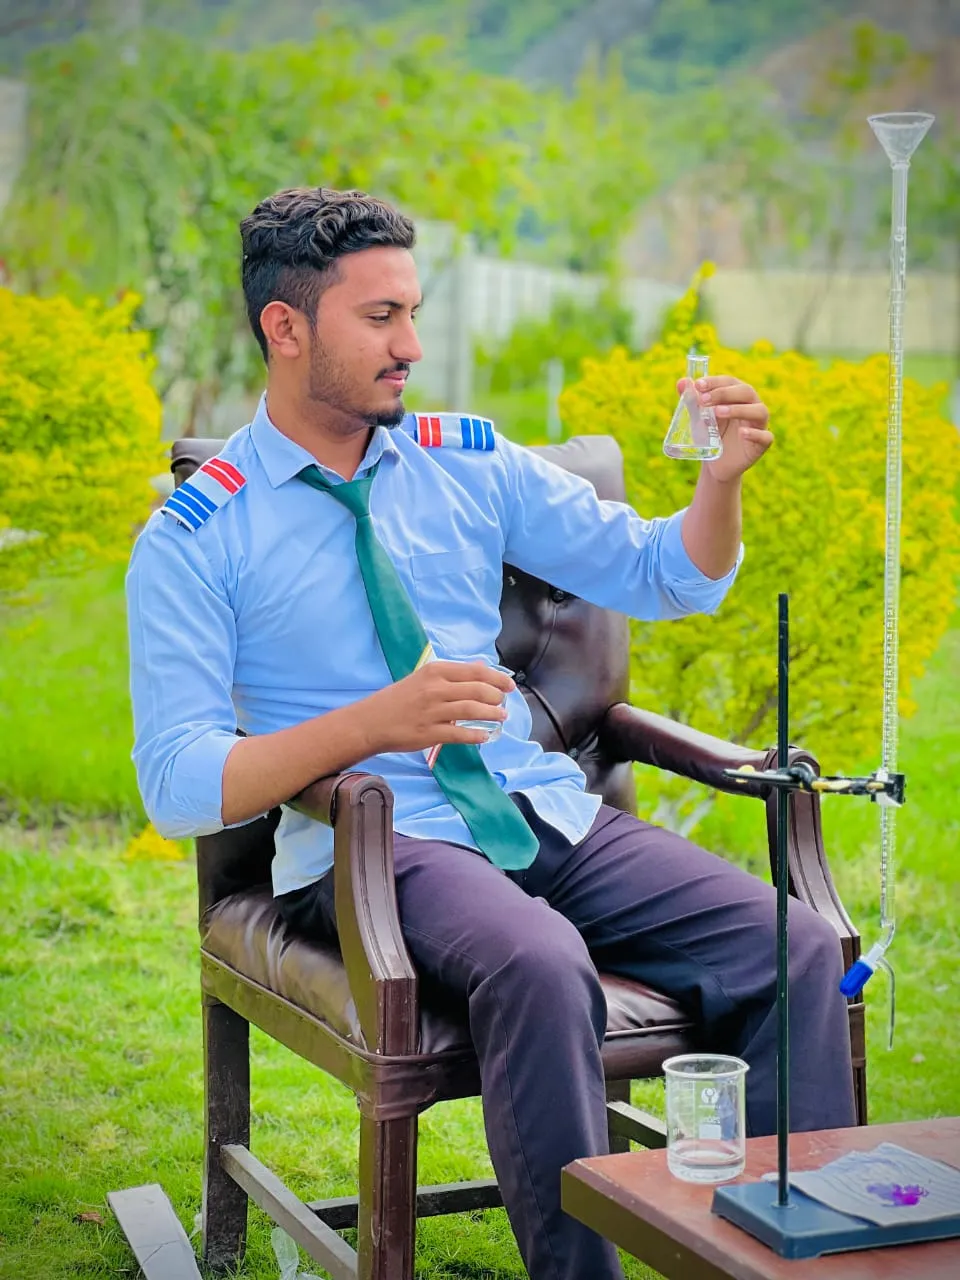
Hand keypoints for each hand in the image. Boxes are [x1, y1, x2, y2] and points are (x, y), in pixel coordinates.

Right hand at [359, 660, 513, 754]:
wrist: (371, 721)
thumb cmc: (398, 698)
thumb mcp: (423, 678)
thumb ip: (451, 675)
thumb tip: (480, 669)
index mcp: (435, 671)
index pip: (475, 671)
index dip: (497, 678)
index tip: (509, 685)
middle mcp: (435, 688)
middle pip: (477, 690)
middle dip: (497, 697)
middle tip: (504, 704)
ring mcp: (433, 711)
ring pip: (472, 710)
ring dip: (492, 715)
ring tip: (501, 717)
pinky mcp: (429, 733)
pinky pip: (460, 734)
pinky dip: (476, 735)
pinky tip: (485, 736)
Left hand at [678, 375, 772, 482]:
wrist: (715, 465)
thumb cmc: (710, 435)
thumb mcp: (699, 418)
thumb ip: (692, 401)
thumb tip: (681, 382)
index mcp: (738, 395)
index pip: (730, 381)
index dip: (715, 382)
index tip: (698, 385)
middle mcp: (752, 406)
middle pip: (746, 391)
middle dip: (724, 393)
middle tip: (703, 400)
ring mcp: (759, 425)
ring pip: (759, 411)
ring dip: (739, 409)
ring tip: (718, 412)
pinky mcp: (762, 444)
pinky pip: (766, 437)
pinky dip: (755, 433)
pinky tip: (742, 433)